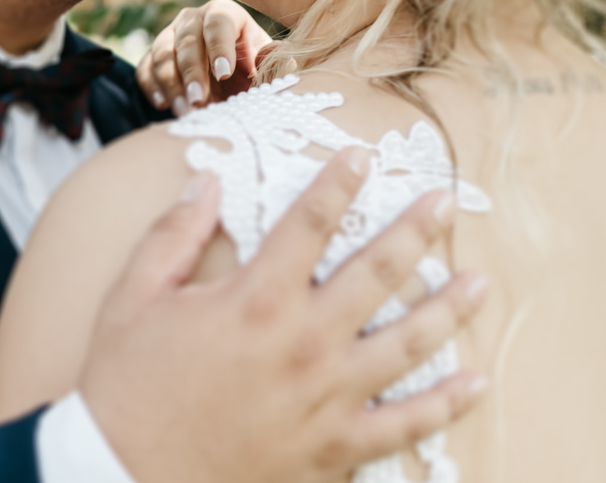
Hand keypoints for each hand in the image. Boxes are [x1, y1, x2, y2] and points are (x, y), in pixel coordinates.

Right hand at [78, 148, 488, 482]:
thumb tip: (206, 180)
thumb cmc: (127, 385)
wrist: (126, 477)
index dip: (338, 182)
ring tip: (478, 283)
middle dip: (416, 230)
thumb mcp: (134, 297)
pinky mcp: (331, 448)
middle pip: (377, 273)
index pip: (310, 222)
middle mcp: (304, 342)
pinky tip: (473, 383)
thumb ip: (175, 234)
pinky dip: (443, 406)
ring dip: (446, 309)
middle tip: (444, 202)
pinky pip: (403, 427)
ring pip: (406, 345)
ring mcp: (326, 399)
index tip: (362, 155)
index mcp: (256, 299)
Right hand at [137, 0, 272, 114]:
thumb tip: (277, 53)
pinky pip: (145, 69)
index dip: (220, 47)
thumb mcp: (267, 71)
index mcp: (224, 14)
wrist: (229, 91)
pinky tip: (163, 105)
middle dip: (192, 72)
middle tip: (199, 100)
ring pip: (162, 53)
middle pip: (187, 40)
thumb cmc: (251, 76)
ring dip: (171, 84)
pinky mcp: (152, 58)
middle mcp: (193, 19)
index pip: (219, 23)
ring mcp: (169, 37)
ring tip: (184, 110)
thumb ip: (275, 64)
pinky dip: (152, 87)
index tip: (224, 74)